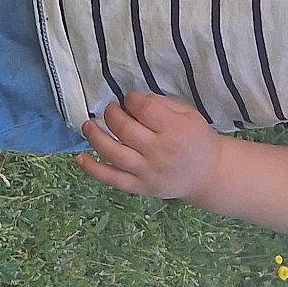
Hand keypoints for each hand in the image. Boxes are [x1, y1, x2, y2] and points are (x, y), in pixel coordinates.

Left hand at [75, 90, 221, 199]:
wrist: (207, 174)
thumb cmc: (196, 138)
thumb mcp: (188, 113)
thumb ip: (161, 104)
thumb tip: (132, 100)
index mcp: (177, 130)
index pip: (145, 110)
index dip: (131, 100)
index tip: (130, 99)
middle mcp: (161, 152)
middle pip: (126, 130)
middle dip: (112, 114)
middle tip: (111, 109)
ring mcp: (148, 172)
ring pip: (114, 153)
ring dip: (95, 137)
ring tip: (88, 125)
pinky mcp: (140, 187)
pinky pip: (112, 179)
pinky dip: (93, 169)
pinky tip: (80, 157)